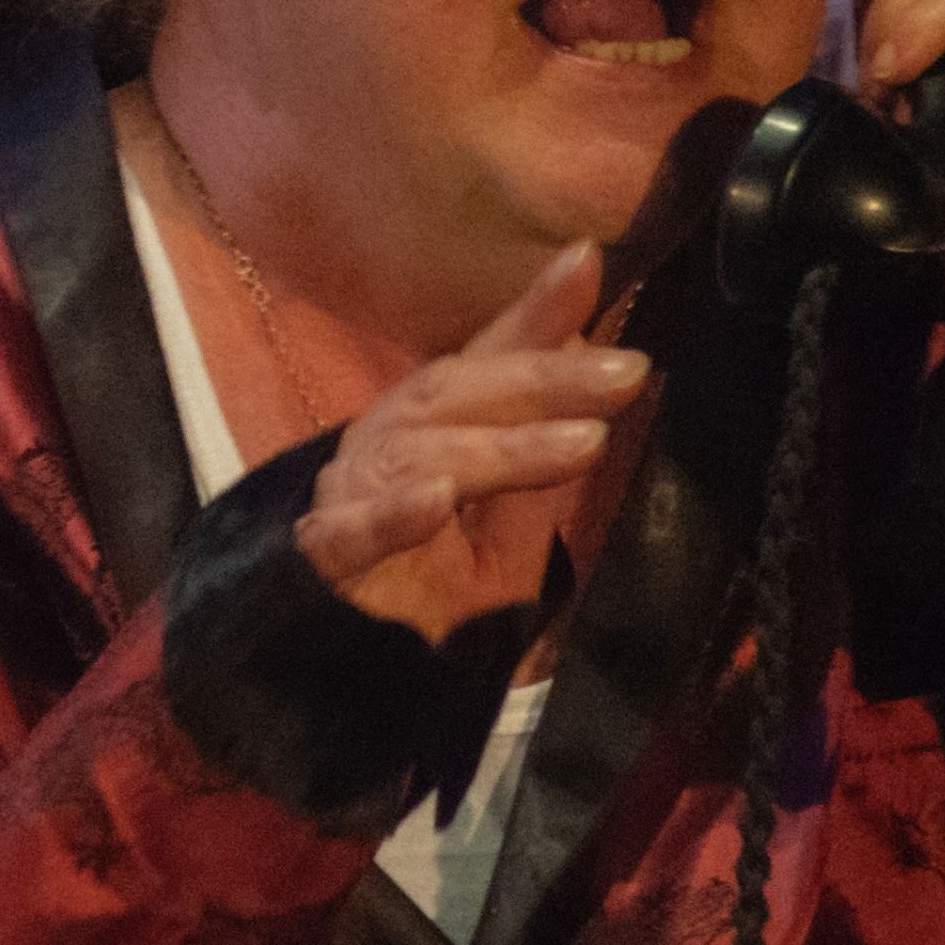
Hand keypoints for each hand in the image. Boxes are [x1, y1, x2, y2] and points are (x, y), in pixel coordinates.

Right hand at [295, 240, 644, 636]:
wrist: (335, 682)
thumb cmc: (426, 595)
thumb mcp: (507, 532)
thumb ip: (541, 460)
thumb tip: (597, 366)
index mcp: (424, 428)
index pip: (482, 361)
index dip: (532, 315)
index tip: (587, 263)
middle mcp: (383, 448)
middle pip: (456, 398)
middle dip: (544, 381)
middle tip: (624, 376)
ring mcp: (347, 501)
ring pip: (420, 457)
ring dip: (502, 448)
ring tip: (580, 444)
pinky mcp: (320, 563)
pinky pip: (348, 535)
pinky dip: (392, 516)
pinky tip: (438, 498)